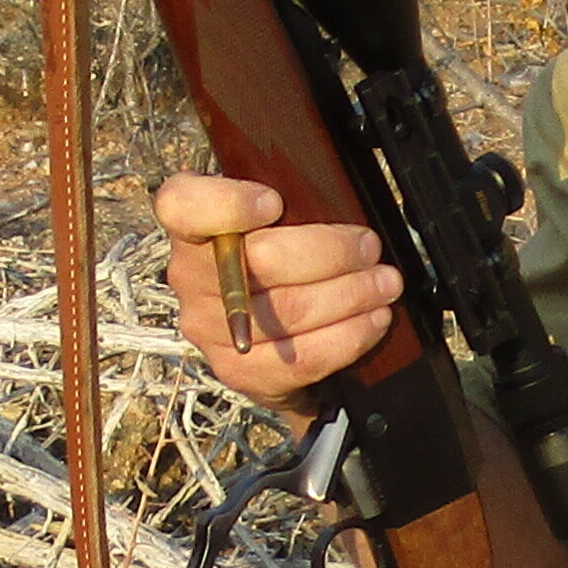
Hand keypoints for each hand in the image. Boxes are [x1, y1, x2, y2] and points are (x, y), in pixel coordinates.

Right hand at [153, 173, 400, 407]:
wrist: (263, 333)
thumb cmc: (275, 258)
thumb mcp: (274, 216)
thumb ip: (289, 199)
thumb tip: (342, 198)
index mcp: (192, 227)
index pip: (182, 206)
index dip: (228, 204)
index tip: (273, 202)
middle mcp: (190, 277)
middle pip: (263, 260)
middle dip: (332, 253)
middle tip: (370, 248)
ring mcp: (210, 328)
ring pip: (291, 311)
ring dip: (352, 295)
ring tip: (385, 284)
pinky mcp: (239, 369)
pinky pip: (303, 356)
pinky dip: (349, 336)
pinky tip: (373, 320)